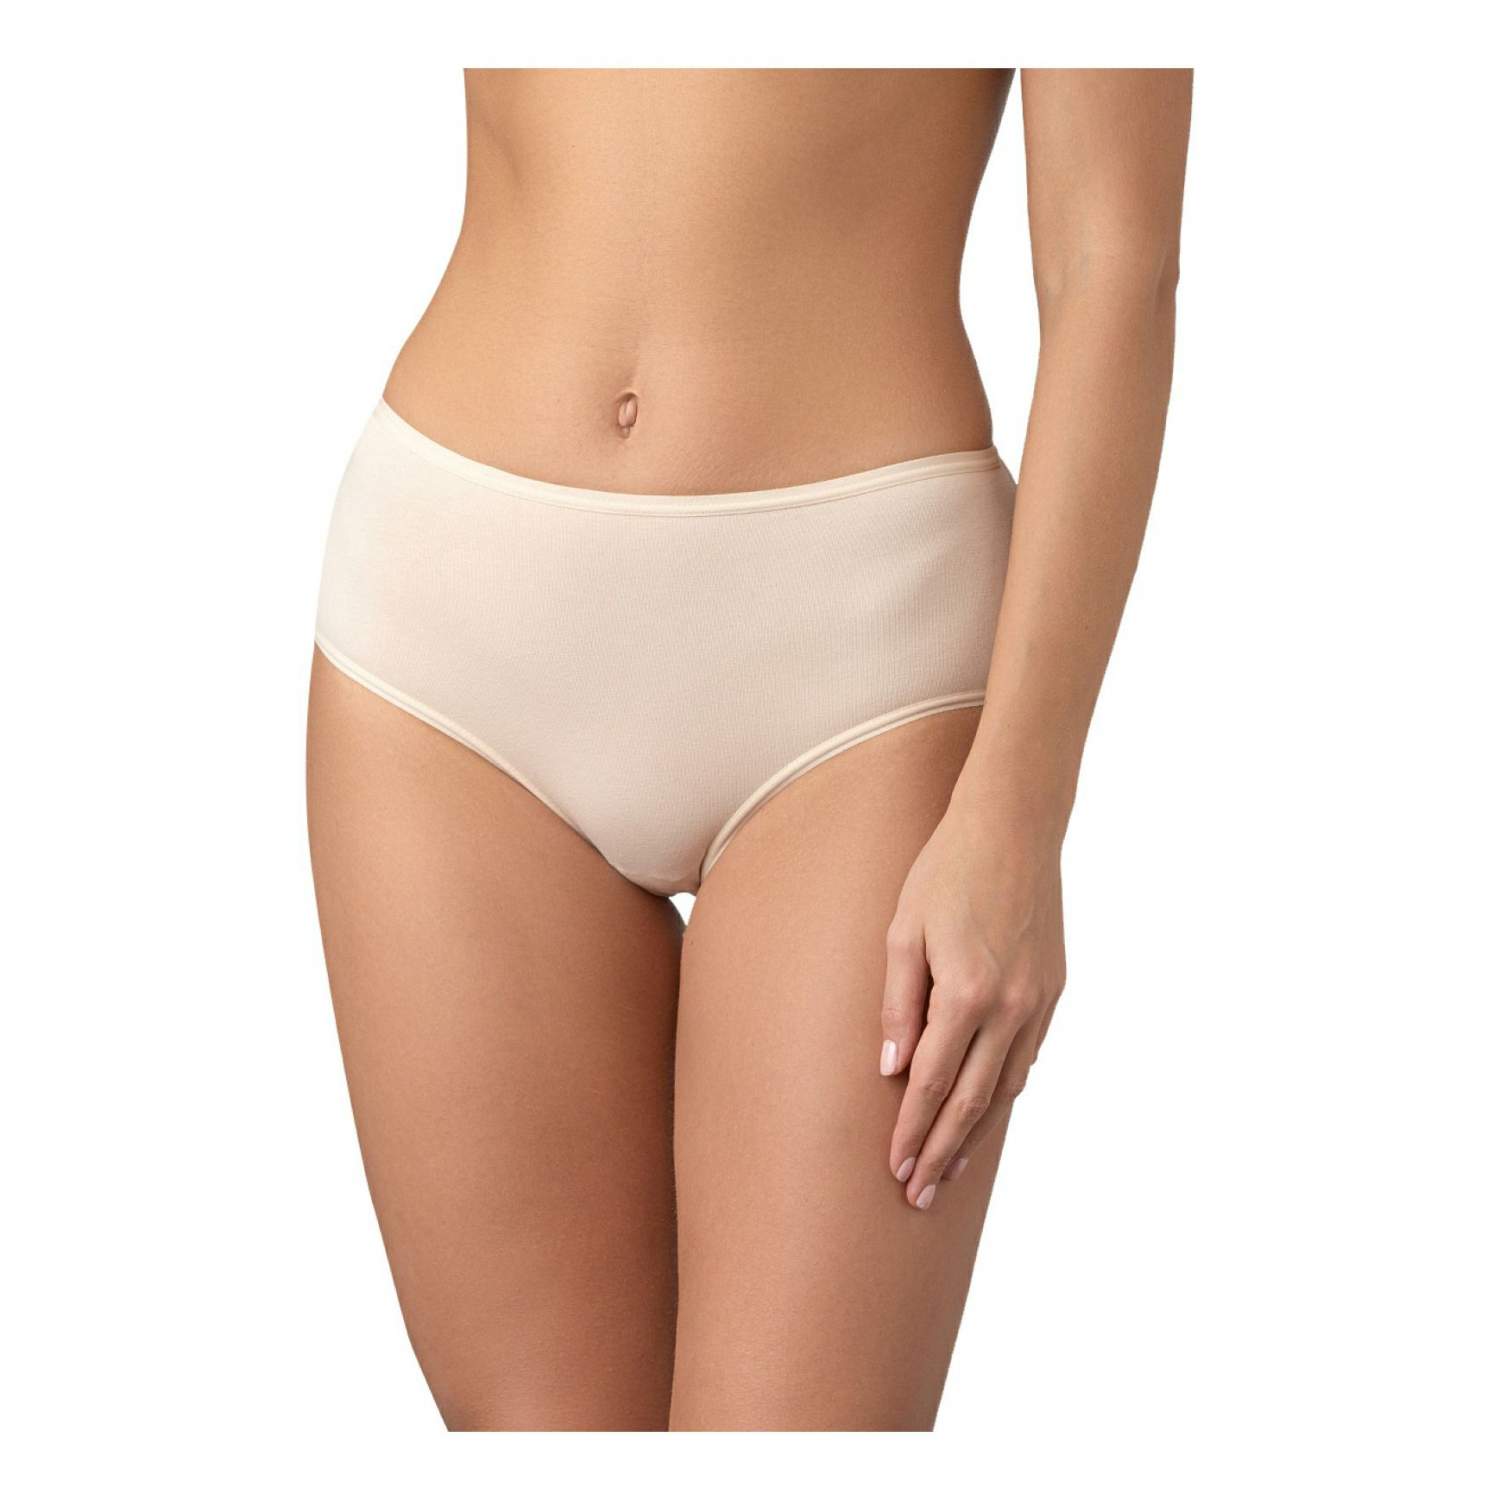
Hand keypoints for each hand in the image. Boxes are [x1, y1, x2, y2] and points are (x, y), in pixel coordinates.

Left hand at [879, 793, 1065, 1209]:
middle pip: (972, 1102)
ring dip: (976, 1134)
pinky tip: (985, 1112)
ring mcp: (1039, 1003)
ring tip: (950, 1171)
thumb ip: (897, 1005)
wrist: (1014, 828)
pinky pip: (1027, 1059)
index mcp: (967, 993)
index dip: (911, 1131)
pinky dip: (1004, 1093)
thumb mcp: (902, 931)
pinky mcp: (1055, 992)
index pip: (931, 1083)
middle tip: (919, 1195)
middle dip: (942, 1153)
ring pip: (1006, 1089)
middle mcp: (1011, 1008)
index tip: (895, 1168)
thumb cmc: (946, 872)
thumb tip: (892, 1071)